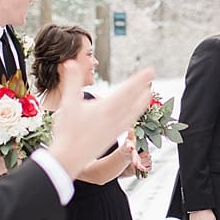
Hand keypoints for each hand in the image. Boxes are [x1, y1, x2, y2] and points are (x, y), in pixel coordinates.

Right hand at [46, 64, 153, 178]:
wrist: (70, 157)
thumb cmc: (68, 131)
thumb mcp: (68, 103)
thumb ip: (71, 81)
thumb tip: (69, 62)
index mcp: (107, 108)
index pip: (128, 89)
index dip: (140, 79)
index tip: (150, 70)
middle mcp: (116, 118)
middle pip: (135, 99)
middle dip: (144, 86)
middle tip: (152, 75)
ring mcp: (117, 128)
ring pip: (135, 111)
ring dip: (143, 99)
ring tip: (148, 91)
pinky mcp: (115, 136)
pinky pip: (131, 121)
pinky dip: (136, 112)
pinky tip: (136, 111)